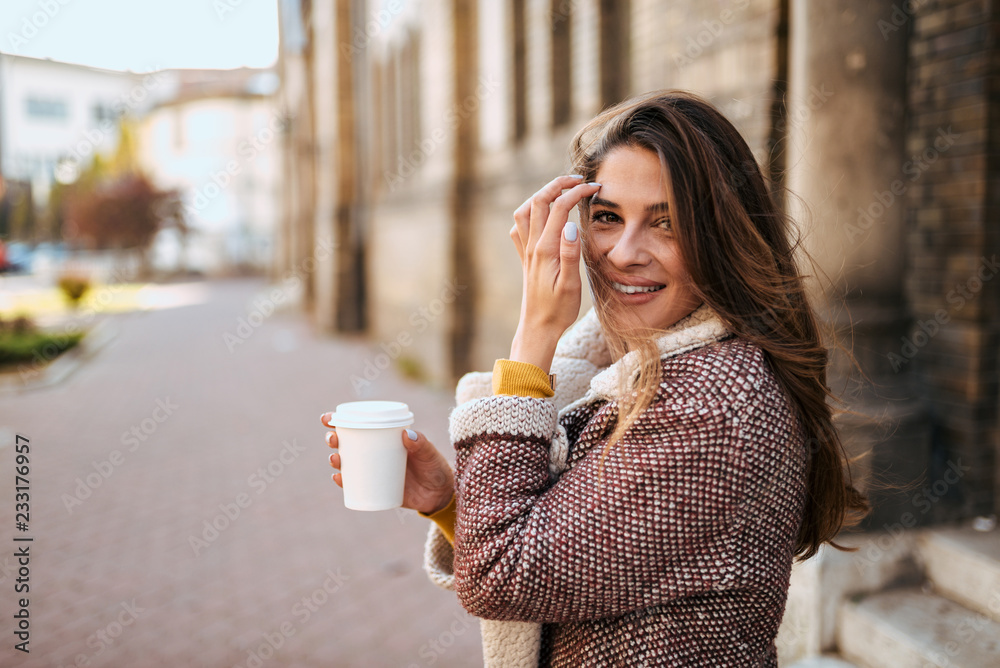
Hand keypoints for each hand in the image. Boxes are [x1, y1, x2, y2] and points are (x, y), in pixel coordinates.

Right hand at [321, 414, 454, 514]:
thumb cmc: (436, 467)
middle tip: (332, 439)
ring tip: (335, 459)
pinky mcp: (376, 488)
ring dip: (336, 459)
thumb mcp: (430, 454)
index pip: (359, 425)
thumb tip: (405, 435)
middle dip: (333, 439)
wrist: (441, 494)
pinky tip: (338, 479)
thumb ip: (421, 444)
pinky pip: (355, 485)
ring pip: (348, 463)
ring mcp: (374, 470)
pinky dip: (344, 482)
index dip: (339, 420)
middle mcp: (376, 452)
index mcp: (386, 437)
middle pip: (347, 443)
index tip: (327, 418)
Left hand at [509, 175, 600, 371]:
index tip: (595, 188)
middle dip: (558, 184)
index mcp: (545, 250)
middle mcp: (532, 246)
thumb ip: (570, 253)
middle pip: (538, 201)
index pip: (560, 208)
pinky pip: (519, 227)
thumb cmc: (558, 311)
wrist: (538, 329)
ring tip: (561, 190)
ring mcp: (526, 251)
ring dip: (541, 194)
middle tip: (579, 179)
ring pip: (524, 210)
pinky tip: (541, 216)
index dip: (577, 192)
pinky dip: (529, 213)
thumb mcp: (570, 285)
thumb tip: (570, 224)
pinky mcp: (525, 258)